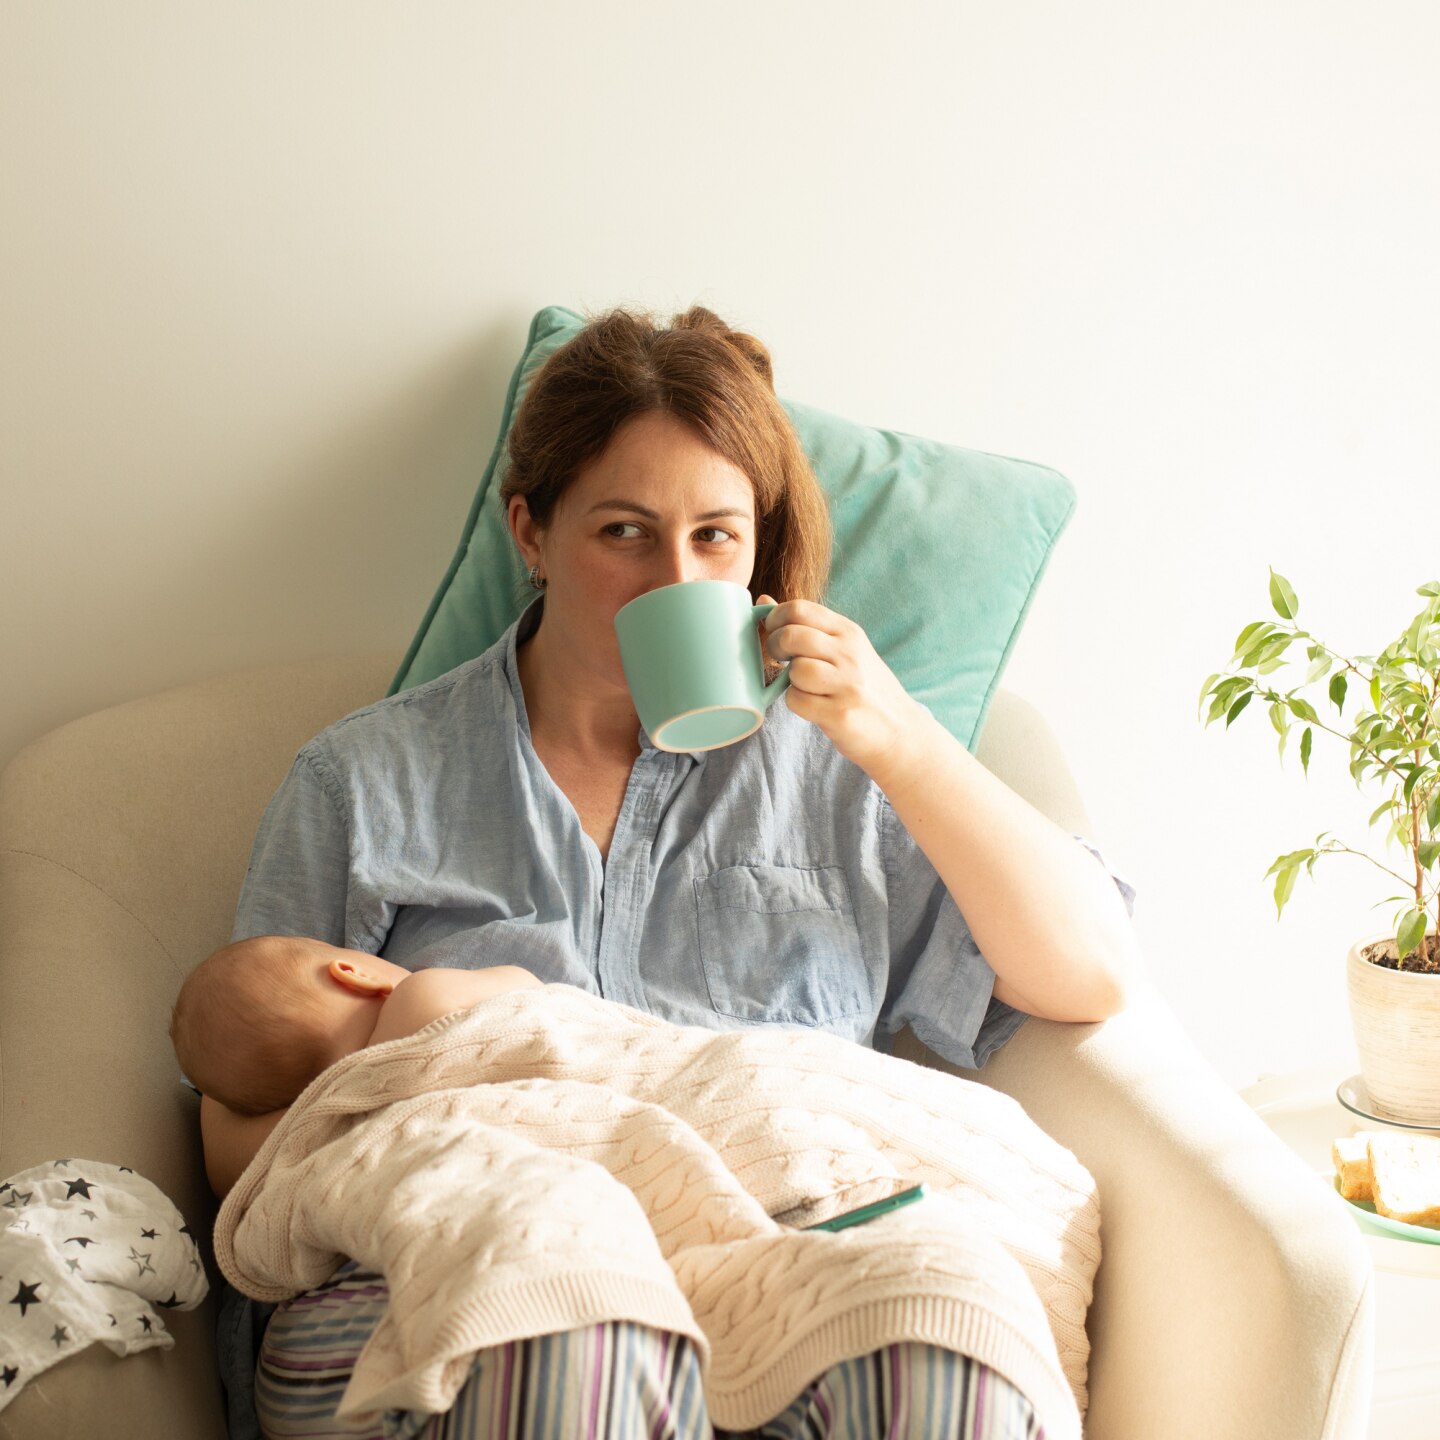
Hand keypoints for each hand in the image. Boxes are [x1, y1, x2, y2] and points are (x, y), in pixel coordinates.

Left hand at [756, 596, 927, 780]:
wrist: (899, 730)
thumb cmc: (863, 687)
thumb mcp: (844, 649)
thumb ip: (806, 626)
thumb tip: (763, 602)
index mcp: (848, 632)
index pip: (799, 608)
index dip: (776, 619)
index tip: (776, 632)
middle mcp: (849, 654)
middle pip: (791, 636)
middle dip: (776, 647)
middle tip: (782, 660)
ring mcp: (847, 684)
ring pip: (795, 670)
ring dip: (790, 681)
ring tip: (806, 686)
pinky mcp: (840, 713)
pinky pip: (797, 700)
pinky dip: (797, 704)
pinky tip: (813, 705)